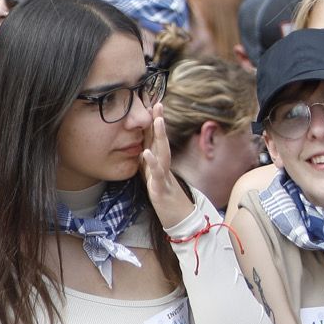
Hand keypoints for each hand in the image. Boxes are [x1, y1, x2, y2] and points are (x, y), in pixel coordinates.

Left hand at [141, 103, 194, 227]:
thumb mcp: (154, 178)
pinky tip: (145, 153)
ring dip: (160, 136)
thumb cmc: (167, 198)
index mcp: (160, 163)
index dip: (153, 123)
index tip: (150, 103)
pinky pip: (156, 175)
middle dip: (159, 122)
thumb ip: (149, 164)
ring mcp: (164, 177)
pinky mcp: (160, 189)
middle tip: (157, 103)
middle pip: (162, 141)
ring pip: (163, 153)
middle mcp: (164, 166)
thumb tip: (142, 149)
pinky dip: (151, 164)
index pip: (155, 140)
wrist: (180, 220)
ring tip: (157, 120)